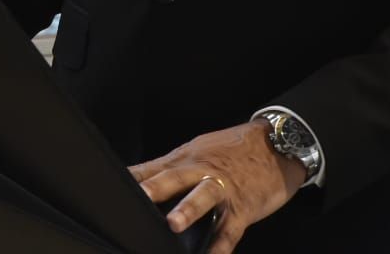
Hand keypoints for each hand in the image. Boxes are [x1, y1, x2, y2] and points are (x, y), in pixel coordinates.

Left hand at [129, 121, 304, 253]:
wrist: (278, 146)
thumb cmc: (232, 151)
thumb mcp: (196, 152)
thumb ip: (165, 166)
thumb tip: (132, 176)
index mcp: (187, 159)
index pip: (154, 167)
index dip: (133, 177)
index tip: (110, 186)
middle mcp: (202, 171)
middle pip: (175, 177)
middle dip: (155, 188)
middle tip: (138, 197)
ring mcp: (223, 190)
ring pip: (204, 198)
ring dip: (188, 211)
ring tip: (173, 224)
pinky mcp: (243, 208)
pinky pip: (230, 231)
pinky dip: (220, 247)